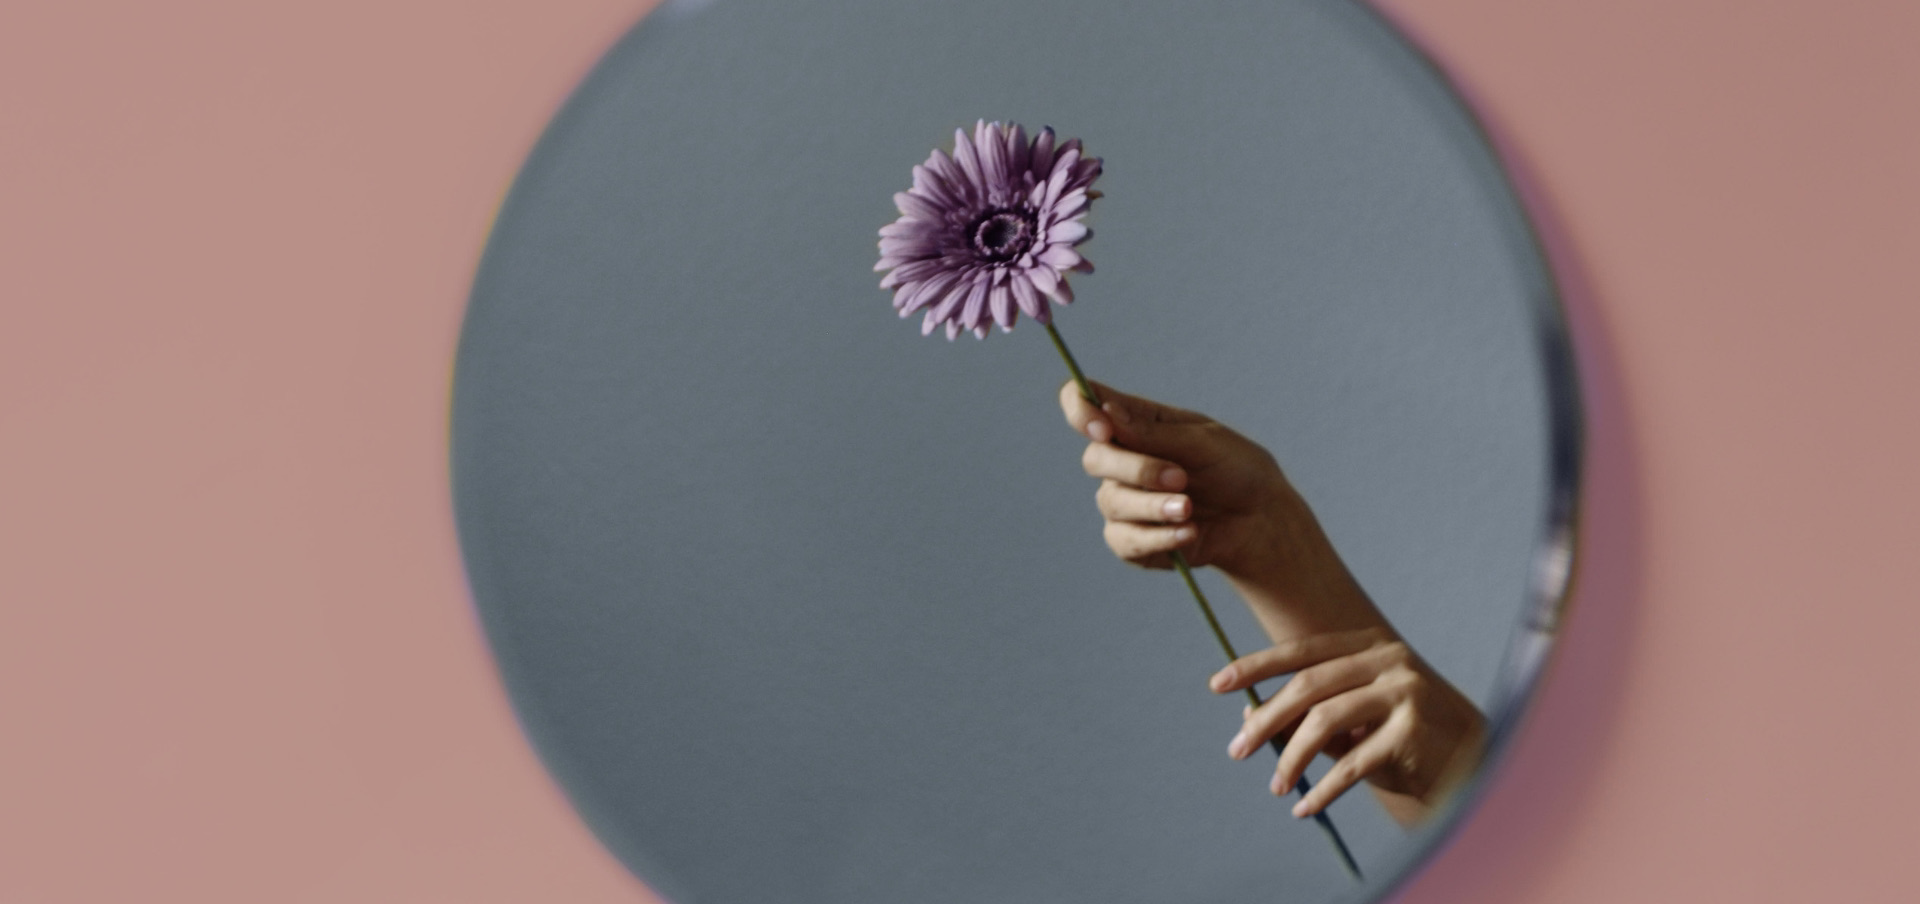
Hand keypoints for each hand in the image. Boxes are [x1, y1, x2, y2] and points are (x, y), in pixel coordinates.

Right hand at [1057, 380, 1377, 635]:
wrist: (1261, 520)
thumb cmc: (1236, 468)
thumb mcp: (1204, 441)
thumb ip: (1154, 431)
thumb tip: (1106, 412)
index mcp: (1134, 422)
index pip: (1082, 405)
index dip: (1080, 411)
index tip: (1102, 427)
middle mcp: (1121, 460)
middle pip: (1095, 458)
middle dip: (1137, 469)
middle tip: (1181, 477)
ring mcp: (1123, 501)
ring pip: (1111, 502)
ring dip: (1153, 507)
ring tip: (1190, 510)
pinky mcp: (1131, 541)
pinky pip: (1125, 541)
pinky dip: (1159, 538)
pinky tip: (1191, 534)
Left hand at [1212, 627, 1486, 825]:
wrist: (1468, 760)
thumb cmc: (1399, 737)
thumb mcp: (1351, 721)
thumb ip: (1306, 715)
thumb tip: (1247, 716)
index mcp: (1368, 646)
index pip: (1301, 651)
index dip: (1256, 666)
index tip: (1217, 683)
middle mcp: (1387, 661)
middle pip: (1307, 685)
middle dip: (1265, 719)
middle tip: (1236, 749)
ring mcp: (1404, 693)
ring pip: (1325, 722)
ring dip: (1291, 758)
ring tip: (1274, 785)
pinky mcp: (1412, 732)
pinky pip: (1353, 764)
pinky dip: (1323, 790)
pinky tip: (1303, 808)